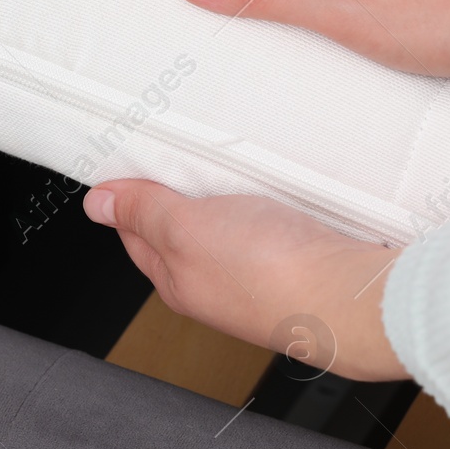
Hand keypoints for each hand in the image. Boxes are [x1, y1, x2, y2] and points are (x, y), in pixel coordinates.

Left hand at [83, 180, 407, 381]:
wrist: (352, 298)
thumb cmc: (270, 276)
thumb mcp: (184, 230)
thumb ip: (143, 213)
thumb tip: (97, 205)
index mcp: (178, 281)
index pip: (138, 233)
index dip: (132, 195)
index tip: (135, 160)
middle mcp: (218, 285)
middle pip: (188, 229)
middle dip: (185, 190)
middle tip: (188, 150)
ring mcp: (263, 275)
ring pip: (236, 227)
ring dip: (234, 195)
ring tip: (236, 162)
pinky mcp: (303, 264)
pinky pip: (277, 227)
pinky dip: (273, 203)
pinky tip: (281, 186)